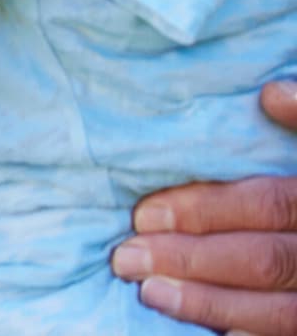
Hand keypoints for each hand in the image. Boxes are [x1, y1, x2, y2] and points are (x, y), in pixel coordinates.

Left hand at [111, 81, 296, 333]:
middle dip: (191, 259)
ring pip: (277, 312)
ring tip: (150, 293)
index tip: (143, 212)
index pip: (267, 206)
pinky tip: (201, 331)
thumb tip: (270, 94)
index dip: (207, 210)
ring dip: (209, 304)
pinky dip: (244, 333)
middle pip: (263, 261)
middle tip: (127, 256)